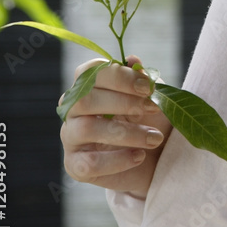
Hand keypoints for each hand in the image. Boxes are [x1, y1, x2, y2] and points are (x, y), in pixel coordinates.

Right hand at [60, 55, 171, 198]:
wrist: (155, 158)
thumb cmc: (150, 119)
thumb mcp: (151, 96)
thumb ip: (142, 78)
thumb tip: (133, 60)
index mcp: (89, 86)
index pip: (91, 72)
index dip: (119, 77)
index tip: (148, 87)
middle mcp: (73, 109)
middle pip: (84, 99)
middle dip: (123, 102)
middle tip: (153, 109)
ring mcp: (70, 137)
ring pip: (87, 129)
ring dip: (128, 132)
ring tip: (154, 138)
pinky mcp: (74, 166)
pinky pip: (89, 162)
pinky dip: (119, 159)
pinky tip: (140, 156)